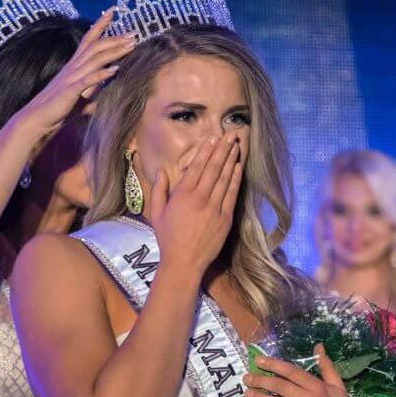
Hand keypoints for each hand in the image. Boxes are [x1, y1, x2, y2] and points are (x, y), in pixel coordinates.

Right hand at [13, 9, 136, 149]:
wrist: (39, 119)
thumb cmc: (58, 109)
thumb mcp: (80, 98)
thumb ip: (93, 93)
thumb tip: (105, 94)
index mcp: (75, 66)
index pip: (88, 39)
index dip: (100, 24)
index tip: (112, 10)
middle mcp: (74, 67)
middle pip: (96, 46)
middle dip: (115, 38)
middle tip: (133, 33)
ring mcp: (72, 77)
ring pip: (95, 59)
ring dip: (114, 51)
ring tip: (131, 46)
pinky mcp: (71, 90)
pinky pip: (88, 79)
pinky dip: (102, 74)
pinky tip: (116, 70)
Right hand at [151, 133, 242, 278]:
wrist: (184, 262)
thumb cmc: (168, 238)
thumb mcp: (157, 213)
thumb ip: (159, 191)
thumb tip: (162, 172)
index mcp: (182, 195)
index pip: (197, 167)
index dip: (206, 151)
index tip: (213, 138)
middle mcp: (200, 198)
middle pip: (214, 168)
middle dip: (223, 149)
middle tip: (231, 134)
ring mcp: (214, 208)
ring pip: (225, 178)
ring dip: (231, 160)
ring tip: (237, 145)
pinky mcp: (225, 218)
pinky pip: (232, 194)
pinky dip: (236, 179)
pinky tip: (239, 167)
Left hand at [243, 344, 368, 396]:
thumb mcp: (339, 387)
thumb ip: (327, 366)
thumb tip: (318, 346)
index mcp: (318, 387)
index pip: (292, 372)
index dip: (273, 365)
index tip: (258, 361)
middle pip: (280, 387)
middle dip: (260, 380)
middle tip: (246, 378)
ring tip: (247, 393)